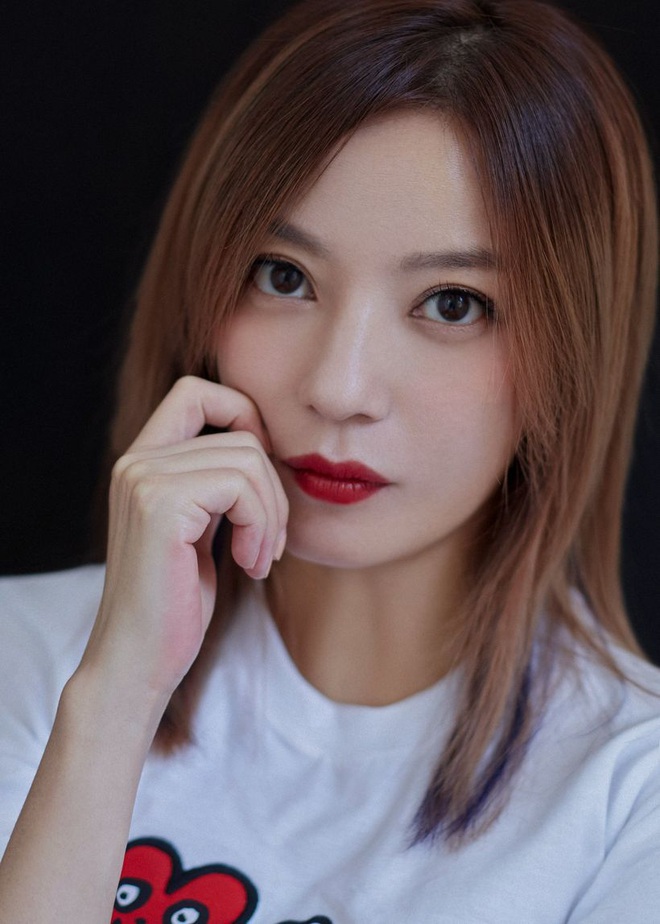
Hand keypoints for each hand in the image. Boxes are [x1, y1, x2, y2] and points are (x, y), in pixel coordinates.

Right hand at [81, 376, 287, 699]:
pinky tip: (251, 565)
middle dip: (274, 491)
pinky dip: (262, 527)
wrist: (139, 662)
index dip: (243, 416)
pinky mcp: (160, 504)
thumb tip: (266, 445)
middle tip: (271, 543)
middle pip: (241, 436)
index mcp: (142, 462)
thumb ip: (215, 483)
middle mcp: (136, 461)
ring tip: (260, 557)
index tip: (261, 479)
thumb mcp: (200, 529)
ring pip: (249, 459)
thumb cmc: (176, 604)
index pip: (196, 392)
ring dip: (272, 516)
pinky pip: (242, 487)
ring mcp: (144, 479)